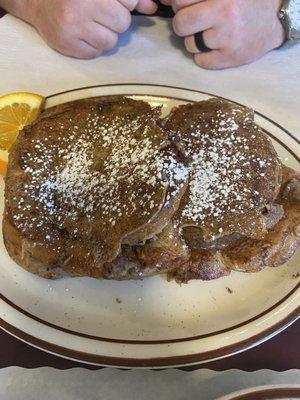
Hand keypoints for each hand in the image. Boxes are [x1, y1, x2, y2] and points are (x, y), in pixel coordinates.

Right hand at [15, 0, 156, 57]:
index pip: (130, 1)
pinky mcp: (66, 43)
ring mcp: (72, 25)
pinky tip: (82, 34)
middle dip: (116, 20)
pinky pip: (95, 53)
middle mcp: (82, 4)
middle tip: (100, 14)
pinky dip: (92, 47)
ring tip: (91, 25)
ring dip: (106, 36)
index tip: (113, 2)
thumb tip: (152, 8)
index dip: (125, 3)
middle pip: (122, 23)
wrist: (39, 1)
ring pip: (111, 42)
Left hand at [160, 0, 284, 68]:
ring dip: (195, 40)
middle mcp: (223, 12)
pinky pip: (200, 61)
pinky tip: (217, 47)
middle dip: (185, 23)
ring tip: (212, 34)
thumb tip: (165, 0)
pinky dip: (204, 56)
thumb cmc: (243, 2)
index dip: (180, 5)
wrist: (276, 19)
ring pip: (189, 44)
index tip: (188, 7)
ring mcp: (226, 37)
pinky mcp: (230, 56)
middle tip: (199, 21)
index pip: (179, 1)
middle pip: (180, 24)